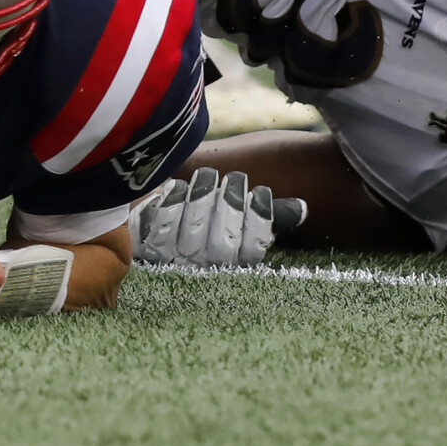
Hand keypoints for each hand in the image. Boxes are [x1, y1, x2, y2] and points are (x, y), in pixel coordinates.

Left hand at [130, 169, 306, 267]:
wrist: (153, 220)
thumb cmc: (207, 215)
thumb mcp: (239, 216)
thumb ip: (268, 215)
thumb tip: (300, 209)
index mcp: (231, 264)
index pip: (252, 250)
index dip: (258, 220)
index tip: (259, 193)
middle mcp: (204, 269)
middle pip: (222, 243)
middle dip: (229, 206)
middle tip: (233, 179)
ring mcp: (174, 261)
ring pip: (192, 232)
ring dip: (202, 199)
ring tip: (208, 177)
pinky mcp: (146, 246)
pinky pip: (160, 226)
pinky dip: (171, 201)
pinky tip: (178, 186)